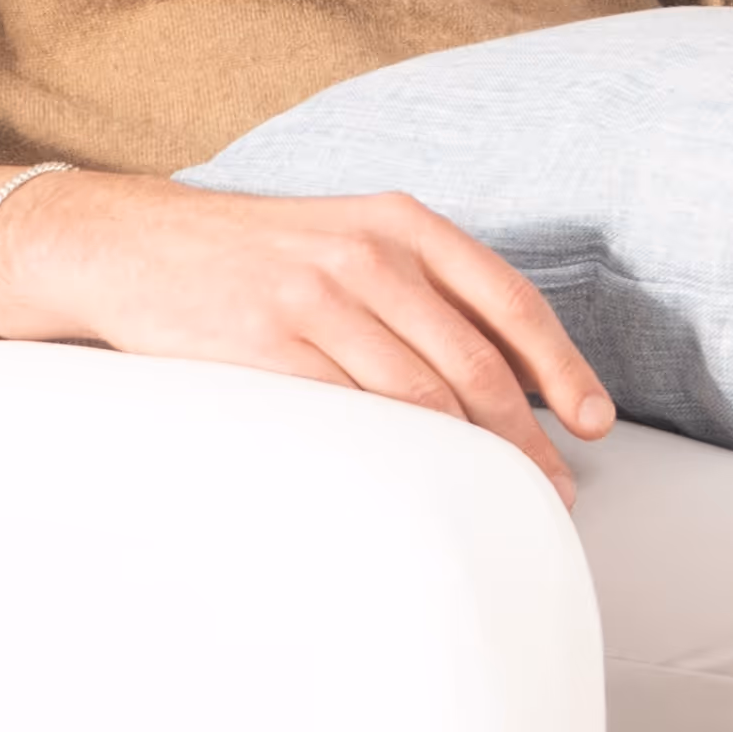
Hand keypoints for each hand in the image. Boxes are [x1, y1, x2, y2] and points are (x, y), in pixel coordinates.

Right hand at [0, 171, 613, 500]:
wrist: (140, 244)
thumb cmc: (259, 254)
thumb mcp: (349, 238)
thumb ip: (422, 288)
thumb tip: (503, 370)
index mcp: (400, 223)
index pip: (505, 299)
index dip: (558, 366)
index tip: (592, 422)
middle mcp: (368, 255)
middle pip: (474, 361)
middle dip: (525, 437)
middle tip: (554, 495)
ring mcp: (317, 300)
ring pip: (421, 397)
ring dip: (473, 462)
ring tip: (504, 508)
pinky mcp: (267, 349)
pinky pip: (352, 415)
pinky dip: (397, 461)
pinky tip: (421, 496)